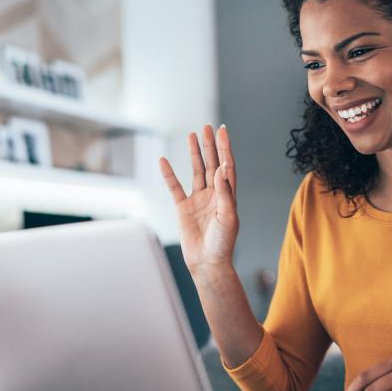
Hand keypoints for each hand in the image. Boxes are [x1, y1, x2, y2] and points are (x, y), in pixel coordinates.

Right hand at [158, 124, 238, 273]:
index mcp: (227, 195)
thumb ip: (224, 191)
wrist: (207, 263)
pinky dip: (169, 174)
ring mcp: (198, 200)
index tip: (223, 130)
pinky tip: (163, 160)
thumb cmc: (223, 243)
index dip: (225, 148)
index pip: (227, 166)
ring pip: (195, 171)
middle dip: (209, 145)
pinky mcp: (183, 208)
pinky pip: (175, 187)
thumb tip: (221, 167)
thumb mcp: (228, 216)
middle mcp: (213, 194)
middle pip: (211, 163)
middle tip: (206, 127)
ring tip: (191, 135)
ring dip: (194, 154)